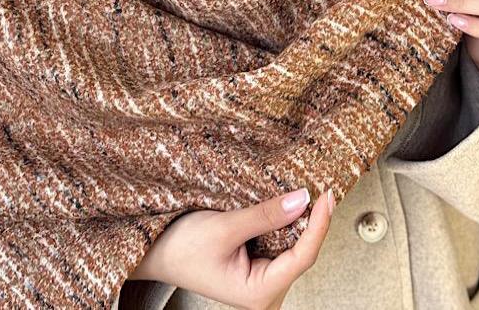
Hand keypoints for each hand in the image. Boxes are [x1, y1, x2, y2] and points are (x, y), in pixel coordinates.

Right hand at [128, 186, 333, 309]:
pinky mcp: (256, 264)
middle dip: (312, 220)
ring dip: (298, 218)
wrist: (152, 250)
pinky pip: (279, 241)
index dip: (319, 224)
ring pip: (293, 245)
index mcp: (258, 293)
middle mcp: (264, 290)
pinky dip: (284, 220)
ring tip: (309, 190)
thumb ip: (265, 215)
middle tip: (324, 186)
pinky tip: (288, 202)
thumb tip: (301, 199)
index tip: (326, 196)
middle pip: (303, 251)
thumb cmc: (178, 248)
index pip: (303, 257)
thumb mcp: (224, 227)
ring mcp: (261, 278)